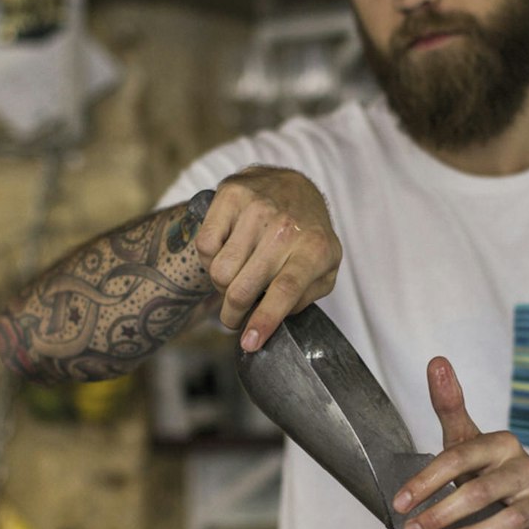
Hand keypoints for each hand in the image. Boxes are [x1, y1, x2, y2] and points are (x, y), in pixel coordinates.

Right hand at [197, 168, 340, 350]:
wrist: (293, 185)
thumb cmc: (307, 236)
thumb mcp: (323, 269)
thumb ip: (305, 297)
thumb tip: (274, 319)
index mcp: (314, 249)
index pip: (286, 290)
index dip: (264, 320)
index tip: (249, 342)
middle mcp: (286, 226)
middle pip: (243, 288)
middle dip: (233, 314)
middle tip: (234, 317)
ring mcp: (257, 207)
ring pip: (220, 271)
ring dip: (221, 285)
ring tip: (235, 277)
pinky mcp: (231, 194)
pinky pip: (205, 246)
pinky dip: (210, 259)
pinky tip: (226, 253)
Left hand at [390, 356, 528, 528]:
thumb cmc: (498, 474)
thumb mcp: (472, 441)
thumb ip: (450, 406)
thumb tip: (437, 361)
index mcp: (502, 445)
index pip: (459, 457)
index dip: (427, 481)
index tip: (401, 504)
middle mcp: (526, 469)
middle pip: (481, 490)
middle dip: (442, 512)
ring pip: (506, 520)